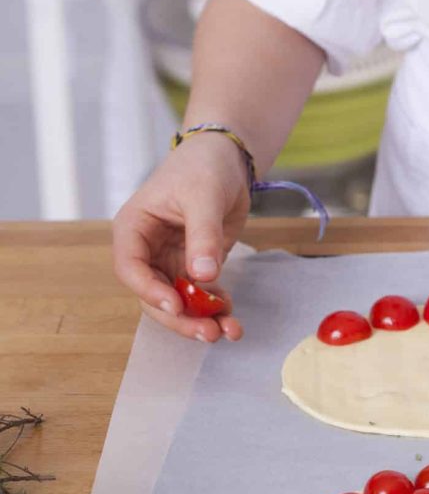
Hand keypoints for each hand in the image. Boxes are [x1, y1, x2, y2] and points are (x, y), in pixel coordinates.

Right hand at [111, 134, 250, 341]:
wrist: (227, 159)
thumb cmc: (203, 168)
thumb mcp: (203, 198)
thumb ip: (202, 236)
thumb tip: (204, 276)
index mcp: (134, 229)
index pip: (131, 269)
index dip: (151, 292)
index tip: (177, 305)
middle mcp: (148, 250)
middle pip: (155, 295)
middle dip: (181, 317)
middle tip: (209, 333)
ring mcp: (171, 260)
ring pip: (179, 300)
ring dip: (202, 319)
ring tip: (230, 331)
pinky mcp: (195, 265)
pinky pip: (201, 294)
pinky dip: (215, 308)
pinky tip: (232, 316)